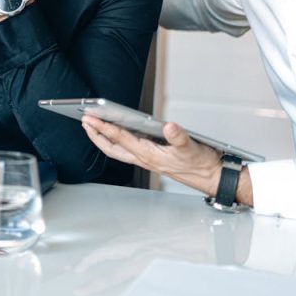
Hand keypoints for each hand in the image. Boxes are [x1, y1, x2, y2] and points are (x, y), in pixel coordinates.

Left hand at [81, 115, 222, 195]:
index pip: (120, 139)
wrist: (210, 177)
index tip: (91, 119)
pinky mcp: (153, 158)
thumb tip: (169, 127)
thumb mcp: (191, 147)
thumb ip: (179, 137)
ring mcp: (147, 159)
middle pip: (112, 148)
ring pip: (118, 150)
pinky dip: (118, 141)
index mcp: (149, 155)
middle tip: (85, 122)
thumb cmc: (200, 165)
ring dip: (104, 139)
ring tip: (94, 127)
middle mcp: (145, 158)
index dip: (104, 128)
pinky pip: (128, 150)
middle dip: (96, 136)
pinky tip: (118, 133)